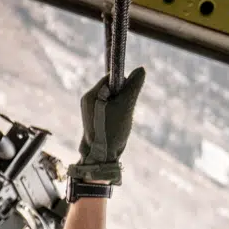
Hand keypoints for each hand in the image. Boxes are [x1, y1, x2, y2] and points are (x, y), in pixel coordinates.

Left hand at [71, 66, 144, 184]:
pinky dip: (117, 116)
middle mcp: (88, 101)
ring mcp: (91, 112)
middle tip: (124, 112)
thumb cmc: (111, 131)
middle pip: (112, 89)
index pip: (111, 77)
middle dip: (123, 97)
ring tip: (120, 121)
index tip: (128, 96)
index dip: (124, 84)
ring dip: (121, 108)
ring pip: (113, 100)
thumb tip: (141, 69)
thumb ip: (133, 86)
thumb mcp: (126, 106)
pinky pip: (110, 111)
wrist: (100, 159)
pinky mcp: (95, 121)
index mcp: (91, 95)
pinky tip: (117, 127)